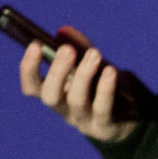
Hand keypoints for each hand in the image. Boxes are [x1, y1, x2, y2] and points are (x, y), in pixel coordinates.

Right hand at [18, 27, 139, 144]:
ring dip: (84, 75)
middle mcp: (64, 110)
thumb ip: (78, 48)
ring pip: (77, 101)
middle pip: (50, 96)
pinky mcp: (104, 127)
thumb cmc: (102, 87)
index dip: (29, 68)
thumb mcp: (90, 67)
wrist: (128, 119)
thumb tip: (64, 31)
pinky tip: (111, 71)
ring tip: (94, 53)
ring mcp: (83, 121)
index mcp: (55, 95)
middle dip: (57, 72)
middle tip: (67, 49)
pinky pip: (102, 109)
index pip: (32, 87)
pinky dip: (105, 90)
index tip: (35, 45)